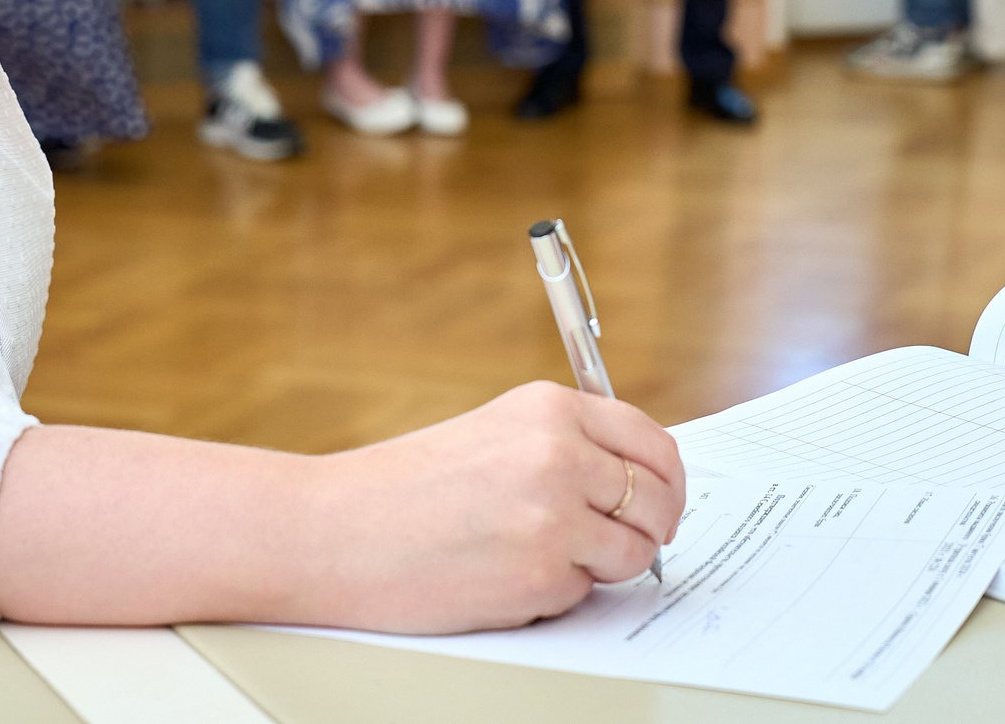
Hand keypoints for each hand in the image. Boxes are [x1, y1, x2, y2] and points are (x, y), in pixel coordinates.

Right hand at [296, 381, 685, 632]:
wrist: (335, 531)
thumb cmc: (409, 487)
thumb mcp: (496, 432)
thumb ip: (568, 444)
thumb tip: (639, 479)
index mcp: (551, 409)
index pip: (652, 443)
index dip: (669, 481)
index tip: (665, 502)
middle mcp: (560, 456)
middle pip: (657, 501)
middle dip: (650, 529)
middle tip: (628, 543)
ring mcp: (553, 519)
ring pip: (631, 554)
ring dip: (602, 566)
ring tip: (545, 558)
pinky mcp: (539, 578)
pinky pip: (582, 594)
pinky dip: (555, 595)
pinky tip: (504, 577)